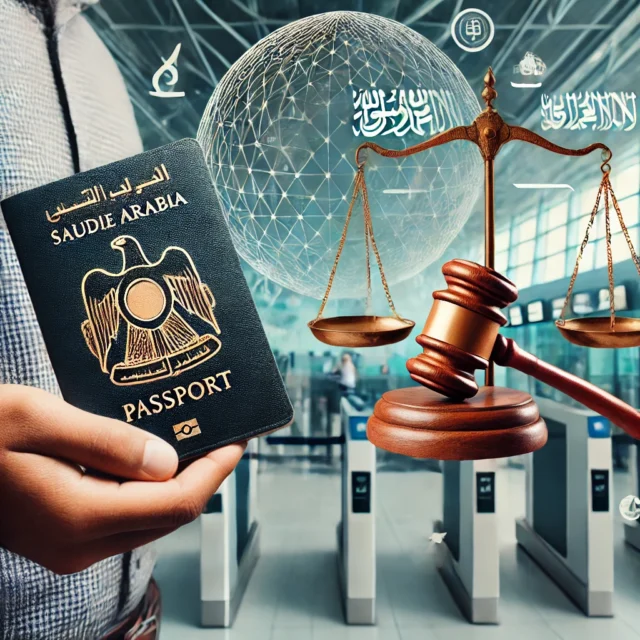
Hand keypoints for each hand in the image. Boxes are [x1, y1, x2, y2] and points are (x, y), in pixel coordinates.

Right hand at [0, 384, 244, 573]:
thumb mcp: (40, 418)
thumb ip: (108, 442)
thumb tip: (169, 462)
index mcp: (81, 516)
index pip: (177, 503)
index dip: (216, 472)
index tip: (238, 440)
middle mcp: (80, 544)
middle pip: (169, 515)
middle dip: (204, 475)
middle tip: (220, 434)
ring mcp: (70, 548)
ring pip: (149, 518)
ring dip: (177, 482)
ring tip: (192, 439)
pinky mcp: (64, 538)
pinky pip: (124, 516)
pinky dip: (148, 489)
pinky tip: (149, 456)